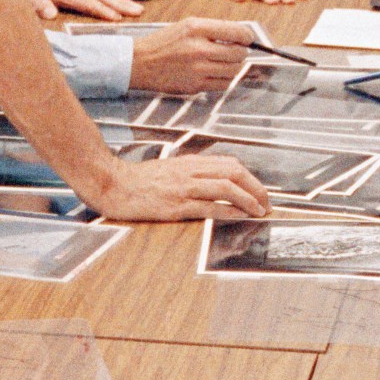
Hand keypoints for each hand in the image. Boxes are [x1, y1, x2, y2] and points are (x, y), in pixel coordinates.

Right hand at [88, 153, 271, 221]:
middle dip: (256, 187)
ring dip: (248, 199)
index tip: (259, 190)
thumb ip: (190, 173)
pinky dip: (229, 211)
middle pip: (234, 172)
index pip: (229, 164)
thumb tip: (212, 181)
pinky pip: (209, 207)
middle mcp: (190, 171)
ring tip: (259, 211)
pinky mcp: (176, 205)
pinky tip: (239, 216)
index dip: (249, 177)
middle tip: (266, 202)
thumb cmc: (138, 180)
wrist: (113, 184)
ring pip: (226, 187)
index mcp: (190, 162)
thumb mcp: (168, 169)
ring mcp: (184, 187)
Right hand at [128, 19, 253, 92]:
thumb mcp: (187, 25)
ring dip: (234, 66)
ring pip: (234, 70)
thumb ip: (213, 29)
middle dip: (241, 52)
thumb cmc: (163, 42)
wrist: (140, 62)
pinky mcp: (195, 86)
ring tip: (224, 62)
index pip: (237, 32)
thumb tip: (240, 35)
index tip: (248, 39)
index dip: (248, 37)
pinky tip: (216, 72)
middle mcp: (199, 48)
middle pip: (239, 53)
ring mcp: (197, 69)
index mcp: (197, 28)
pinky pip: (223, 84)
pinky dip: (224, 79)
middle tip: (235, 51)